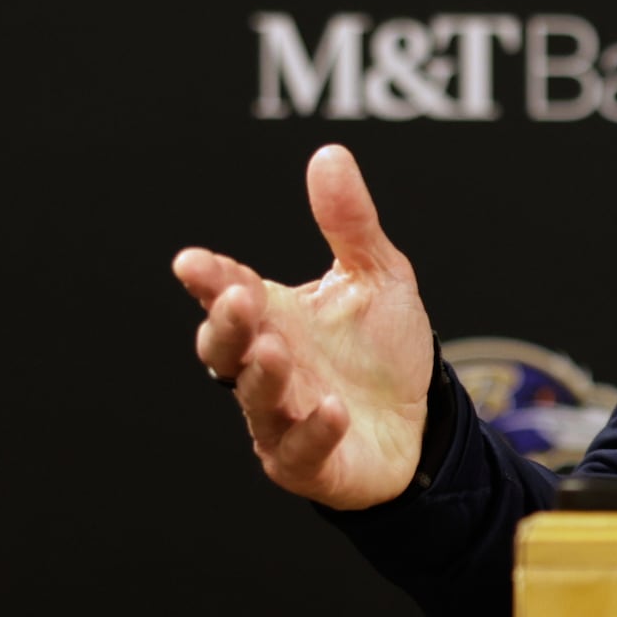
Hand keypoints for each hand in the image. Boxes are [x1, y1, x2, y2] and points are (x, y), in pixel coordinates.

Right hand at [174, 144, 435, 510]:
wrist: (423, 422)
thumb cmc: (385, 350)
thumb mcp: (377, 276)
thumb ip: (349, 223)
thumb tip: (330, 154)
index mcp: (274, 316)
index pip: (229, 291)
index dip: (209, 279)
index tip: (193, 263)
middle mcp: (268, 365)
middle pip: (225, 349)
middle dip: (225, 326)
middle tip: (237, 300)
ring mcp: (282, 416)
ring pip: (256, 398)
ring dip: (263, 375)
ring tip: (276, 350)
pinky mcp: (308, 462)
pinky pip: (301, 450)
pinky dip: (313, 431)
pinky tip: (332, 410)